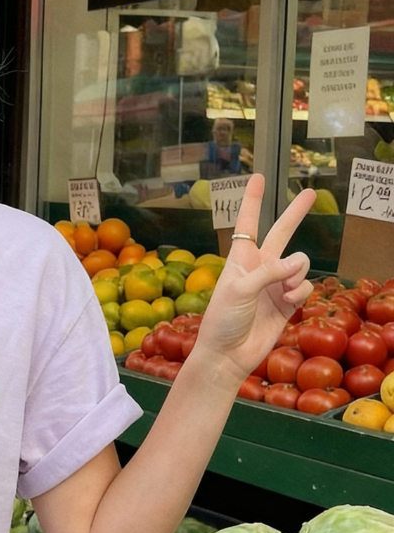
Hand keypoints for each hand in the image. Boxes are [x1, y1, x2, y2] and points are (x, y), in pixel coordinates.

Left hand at [194, 175, 313, 382]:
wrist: (228, 354)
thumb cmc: (223, 319)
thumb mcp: (239, 289)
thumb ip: (268, 272)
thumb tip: (298, 262)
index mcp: (241, 259)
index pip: (248, 224)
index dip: (253, 200)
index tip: (258, 178)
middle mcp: (260, 267)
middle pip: (281, 232)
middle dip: (295, 213)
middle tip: (310, 192)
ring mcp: (275, 284)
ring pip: (300, 263)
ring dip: (297, 273)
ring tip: (282, 290)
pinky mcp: (288, 302)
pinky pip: (304, 286)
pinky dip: (299, 291)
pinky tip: (287, 301)